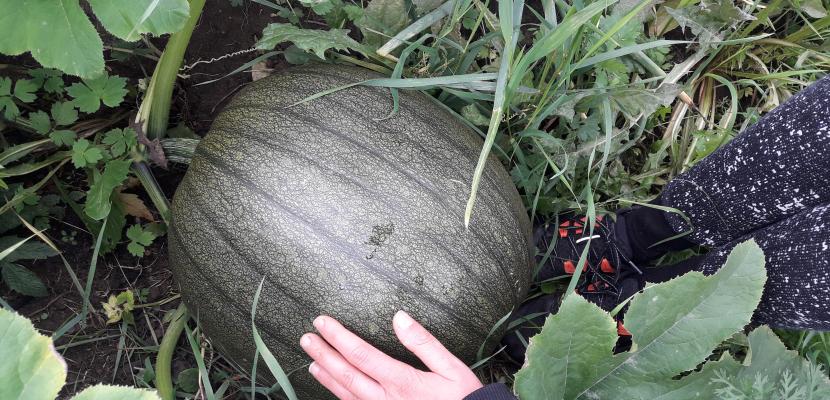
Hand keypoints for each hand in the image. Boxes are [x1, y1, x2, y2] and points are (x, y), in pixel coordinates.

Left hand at [300, 311, 483, 399]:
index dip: (338, 336)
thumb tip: (399, 317)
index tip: (322, 321)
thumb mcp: (451, 367)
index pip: (360, 354)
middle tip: (306, 338)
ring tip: (312, 362)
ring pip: (347, 395)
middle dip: (324, 354)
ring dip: (327, 377)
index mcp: (402, 382)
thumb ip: (424, 342)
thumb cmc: (464, 399)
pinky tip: (334, 388)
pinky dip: (341, 396)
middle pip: (346, 374)